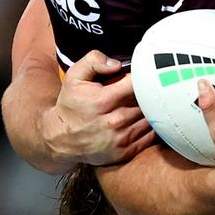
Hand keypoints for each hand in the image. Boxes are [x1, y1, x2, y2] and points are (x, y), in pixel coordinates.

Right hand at [38, 50, 154, 167]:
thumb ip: (93, 61)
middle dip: (150, 93)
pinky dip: (154, 127)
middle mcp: (113, 122)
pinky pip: (151, 137)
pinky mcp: (125, 152)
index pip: (137, 85)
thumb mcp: (74, 77)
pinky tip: (148, 118)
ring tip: (149, 102)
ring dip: (153, 110)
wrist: (60, 139)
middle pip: (147, 102)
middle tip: (149, 88)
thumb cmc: (71, 105)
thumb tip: (117, 64)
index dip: (145, 77)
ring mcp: (120, 139)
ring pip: (151, 119)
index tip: (146, 74)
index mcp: (102, 101)